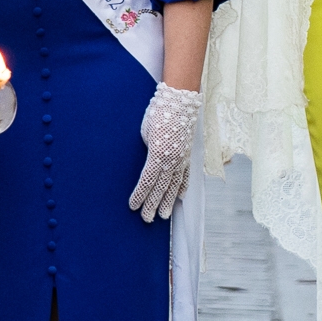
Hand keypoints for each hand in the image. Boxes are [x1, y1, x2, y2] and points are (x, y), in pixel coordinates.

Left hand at [130, 84, 201, 221]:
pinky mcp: (188, 155)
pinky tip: (179, 197)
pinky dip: (182, 187)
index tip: (133, 207)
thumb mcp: (145, 133)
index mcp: (158, 155)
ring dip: (167, 202)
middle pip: (160, 188)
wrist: (180, 101)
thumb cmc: (158, 114)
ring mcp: (182, 159)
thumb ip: (147, 152)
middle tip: (147, 219)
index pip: (147, 181)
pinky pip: (185, 175)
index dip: (139, 196)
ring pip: (174, 186)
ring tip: (163, 216)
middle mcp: (172, 160)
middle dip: (152, 205)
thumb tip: (147, 163)